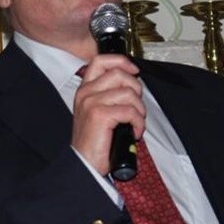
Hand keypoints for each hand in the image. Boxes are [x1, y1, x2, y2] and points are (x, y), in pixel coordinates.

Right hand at [72, 54, 144, 175]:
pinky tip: (134, 132)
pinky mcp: (100, 115)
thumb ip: (108, 95)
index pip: (101, 61)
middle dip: (136, 89)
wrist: (84, 163)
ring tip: (135, 122)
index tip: (134, 71)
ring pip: (128, 93)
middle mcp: (86, 93)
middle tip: (136, 106)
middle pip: (119, 74)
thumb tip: (131, 84)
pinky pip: (130, 111)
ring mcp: (92, 103)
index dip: (121, 61)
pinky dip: (138, 123)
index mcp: (84, 90)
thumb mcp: (97, 112)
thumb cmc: (94, 142)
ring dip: (139, 109)